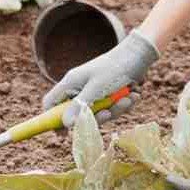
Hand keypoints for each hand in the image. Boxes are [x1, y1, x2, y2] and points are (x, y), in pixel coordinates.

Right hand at [41, 29, 159, 126]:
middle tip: (108, 113)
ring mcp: (94, 92)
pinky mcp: (108, 95)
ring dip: (115, 109)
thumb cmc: (115, 68)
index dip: (52, 119)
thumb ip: (80, 106)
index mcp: (70, 83)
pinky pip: (111, 109)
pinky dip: (122, 105)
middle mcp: (80, 88)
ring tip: (128, 97)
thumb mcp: (97, 88)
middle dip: (96, 116)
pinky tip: (133, 94)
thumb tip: (66, 124)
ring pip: (98, 113)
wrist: (139, 55)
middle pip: (77, 114)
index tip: (63, 133)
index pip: (51, 103)